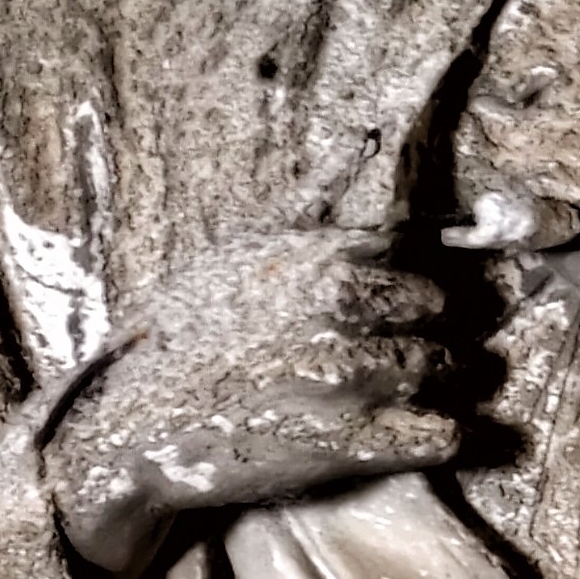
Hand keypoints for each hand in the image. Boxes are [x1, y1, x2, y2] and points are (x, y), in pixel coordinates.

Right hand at [44, 234, 470, 578]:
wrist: (136, 420)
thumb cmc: (186, 329)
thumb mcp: (244, 246)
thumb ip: (316, 196)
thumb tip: (364, 135)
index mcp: (322, 255)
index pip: (416, 254)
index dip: (411, 283)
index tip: (400, 305)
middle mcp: (342, 307)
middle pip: (438, 309)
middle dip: (428, 329)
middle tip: (405, 350)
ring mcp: (350, 376)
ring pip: (443, 368)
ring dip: (435, 381)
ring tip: (402, 392)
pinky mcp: (351, 443)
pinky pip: (439, 435)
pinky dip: (440, 436)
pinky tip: (418, 434)